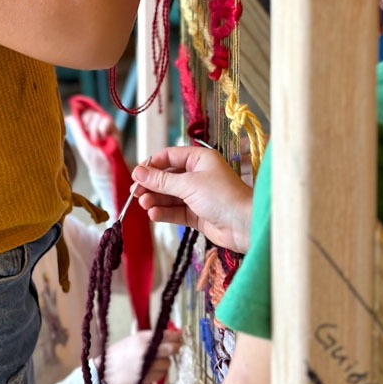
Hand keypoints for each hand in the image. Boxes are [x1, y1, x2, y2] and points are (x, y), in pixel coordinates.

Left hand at [65, 108, 119, 178]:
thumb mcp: (81, 141)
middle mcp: (97, 124)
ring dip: (95, 129)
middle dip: (87, 123)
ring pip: (98, 115)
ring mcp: (106, 125)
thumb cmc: (91, 155)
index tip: (81, 121)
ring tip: (96, 140)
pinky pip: (107, 120)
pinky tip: (103, 137)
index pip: (84, 111)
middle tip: (89, 136)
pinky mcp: (114, 128)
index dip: (82, 113)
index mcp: (88, 126)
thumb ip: (76, 128)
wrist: (102, 166)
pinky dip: (103, 129)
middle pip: (90, 112)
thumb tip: (68, 117)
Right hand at [100, 328, 181, 383]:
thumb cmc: (118, 354)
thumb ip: (149, 338)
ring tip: (156, 361)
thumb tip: (167, 335)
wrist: (106, 371)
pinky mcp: (148, 378)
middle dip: (175, 348)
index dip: (175, 335)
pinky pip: (161, 374)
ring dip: (165, 362)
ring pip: (167, 363)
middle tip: (175, 347)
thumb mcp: (132, 340)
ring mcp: (148, 365)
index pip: (165, 334)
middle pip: (171, 348)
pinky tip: (151, 369)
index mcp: (141, 338)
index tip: (179, 336)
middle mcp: (146, 350)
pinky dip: (160, 372)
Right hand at [132, 146, 252, 253]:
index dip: (152, 166)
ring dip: (156, 200)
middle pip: (167, 178)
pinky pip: (176, 211)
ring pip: (170, 196)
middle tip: (136, 194)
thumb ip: (161, 180)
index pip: (169, 157)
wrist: (246, 226)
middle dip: (152, 186)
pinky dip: (164, 213)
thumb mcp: (188, 184)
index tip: (136, 175)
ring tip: (144, 205)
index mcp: (199, 159)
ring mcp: (198, 196)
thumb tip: (138, 172)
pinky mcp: (198, 215)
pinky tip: (153, 215)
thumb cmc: (221, 196)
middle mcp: (198, 175)